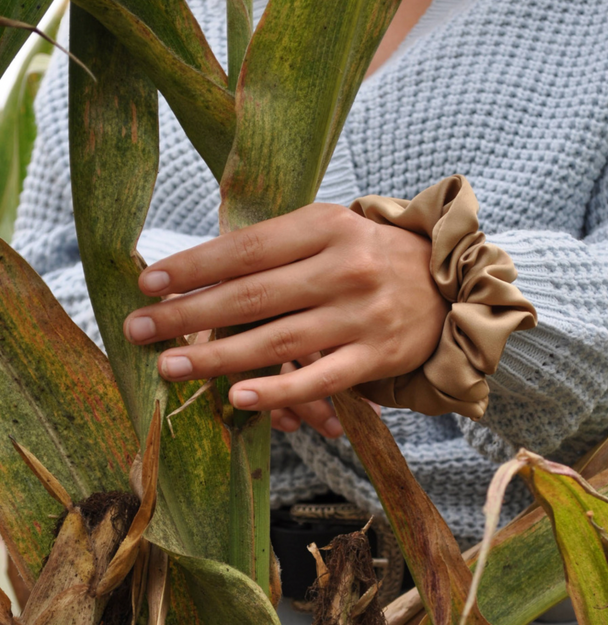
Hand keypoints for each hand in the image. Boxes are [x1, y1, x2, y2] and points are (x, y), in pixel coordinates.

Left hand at [123, 202, 448, 429]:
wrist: (452, 284)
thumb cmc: (373, 256)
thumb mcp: (330, 231)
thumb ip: (275, 247)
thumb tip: (198, 272)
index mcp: (327, 227)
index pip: (246, 248)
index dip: (193, 267)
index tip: (147, 283)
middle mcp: (344, 268)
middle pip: (252, 296)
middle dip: (187, 314)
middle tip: (138, 329)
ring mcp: (361, 316)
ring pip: (277, 341)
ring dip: (218, 358)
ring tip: (171, 366)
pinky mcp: (376, 357)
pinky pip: (320, 380)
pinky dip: (278, 390)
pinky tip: (238, 397)